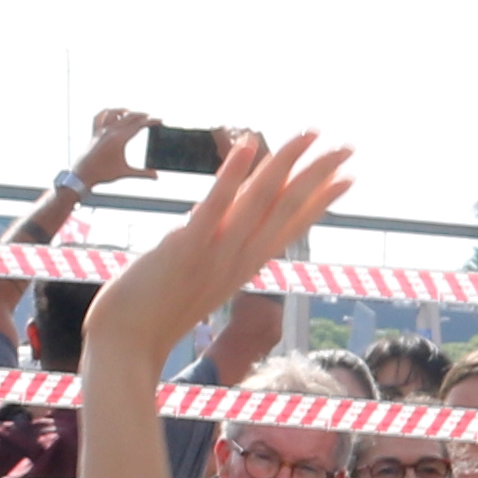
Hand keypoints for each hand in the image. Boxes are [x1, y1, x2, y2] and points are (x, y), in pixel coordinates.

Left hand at [75, 108, 150, 188]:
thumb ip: (142, 174)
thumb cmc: (103, 173)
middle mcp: (110, 131)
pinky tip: (112, 112)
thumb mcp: (125, 172)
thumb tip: (156, 176)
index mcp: (119, 138)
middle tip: (151, 118)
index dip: (151, 122)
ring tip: (133, 113)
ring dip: (125, 111)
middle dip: (142, 116)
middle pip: (129, 117)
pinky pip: (99, 117)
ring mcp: (101, 130)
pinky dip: (106, 112)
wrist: (83, 174)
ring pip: (114, 113)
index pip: (139, 125)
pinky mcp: (94, 132)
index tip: (159, 120)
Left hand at [82, 130, 350, 376]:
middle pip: (288, 209)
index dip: (322, 201)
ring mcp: (216, 252)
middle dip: (320, 175)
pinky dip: (233, 173)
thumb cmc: (155, 315)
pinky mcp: (186, 246)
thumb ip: (216, 251)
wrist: (127, 344)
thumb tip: (224, 227)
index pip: (292, 227)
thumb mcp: (199, 279)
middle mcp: (240, 259)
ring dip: (286, 162)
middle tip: (349, 146)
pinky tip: (249, 144)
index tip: (349, 178)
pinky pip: (216, 205)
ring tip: (310, 133)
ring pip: (260, 200)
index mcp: (245, 266)